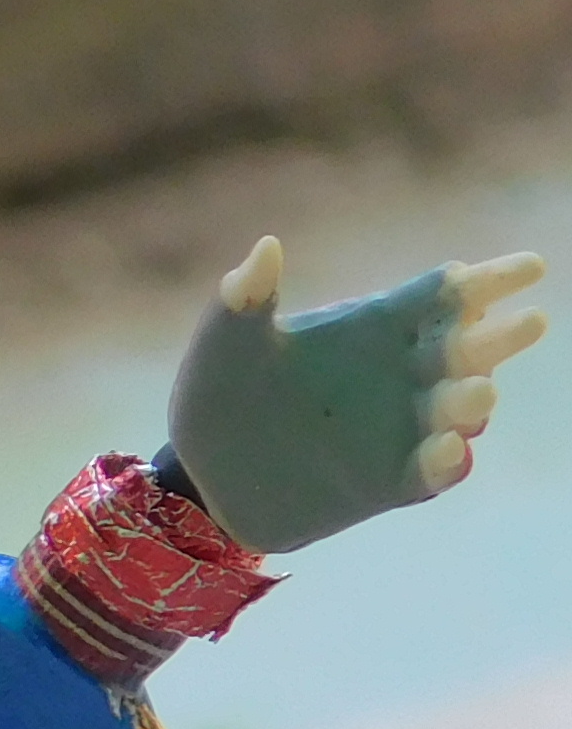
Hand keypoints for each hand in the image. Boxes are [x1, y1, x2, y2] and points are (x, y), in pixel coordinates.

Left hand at [167, 238, 546, 553]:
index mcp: (374, 329)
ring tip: (474, 391)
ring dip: (474, 400)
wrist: (200, 478)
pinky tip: (446, 451)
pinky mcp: (391, 482)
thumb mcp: (223, 345)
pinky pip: (435, 472)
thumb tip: (266, 246)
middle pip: (469, 349)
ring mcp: (403, 429)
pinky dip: (448, 463)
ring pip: (461, 410)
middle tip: (528, 322)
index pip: (444, 295)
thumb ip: (244, 299)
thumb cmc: (216, 396)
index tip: (527, 268)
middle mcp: (401, 375)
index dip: (489, 280)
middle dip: (501, 337)